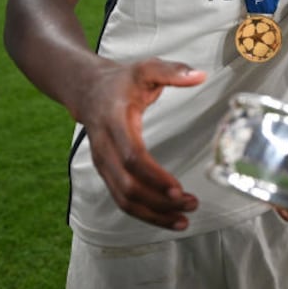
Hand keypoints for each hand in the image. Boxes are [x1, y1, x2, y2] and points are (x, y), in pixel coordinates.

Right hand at [74, 59, 207, 229]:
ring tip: (183, 220)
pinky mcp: (106, 173)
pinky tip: (168, 218)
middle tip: (190, 204)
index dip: (154, 176)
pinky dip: (144, 213)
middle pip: (127, 185)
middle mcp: (104, 147)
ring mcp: (102, 163)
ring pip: (123, 199)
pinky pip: (122, 200)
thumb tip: (200, 75)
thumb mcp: (146, 68)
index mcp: (114, 121)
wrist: (87, 90)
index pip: (131, 156)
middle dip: (159, 201)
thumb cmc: (122, 81)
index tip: (178, 189)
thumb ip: (172, 71)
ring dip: (153, 214)